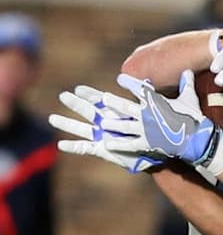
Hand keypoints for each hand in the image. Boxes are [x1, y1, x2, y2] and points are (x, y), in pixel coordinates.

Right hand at [48, 85, 162, 172]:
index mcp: (118, 113)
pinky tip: (61, 144)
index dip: (91, 94)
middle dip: (76, 104)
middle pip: (88, 112)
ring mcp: (103, 137)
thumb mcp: (151, 113)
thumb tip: (147, 82)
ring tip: (53, 118)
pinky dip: (74, 147)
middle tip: (63, 95)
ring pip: (82, 129)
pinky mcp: (102, 150)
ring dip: (68, 124)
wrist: (157, 152)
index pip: (101, 101)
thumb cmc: (155, 132)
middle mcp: (108, 123)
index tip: (78, 88)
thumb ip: (146, 98)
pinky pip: (85, 149)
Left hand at [100, 70, 217, 164]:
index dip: (129, 83)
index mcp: (155, 102)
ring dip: (113, 124)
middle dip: (113, 102)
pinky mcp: (147, 143)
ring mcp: (145, 129)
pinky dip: (119, 144)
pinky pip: (129, 143)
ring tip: (103, 123)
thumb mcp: (190, 98)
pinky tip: (108, 144)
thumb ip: (186, 84)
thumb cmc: (193, 117)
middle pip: (125, 106)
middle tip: (104, 99)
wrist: (196, 138)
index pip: (139, 89)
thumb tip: (187, 71)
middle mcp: (146, 114)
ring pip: (124, 126)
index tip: (120, 79)